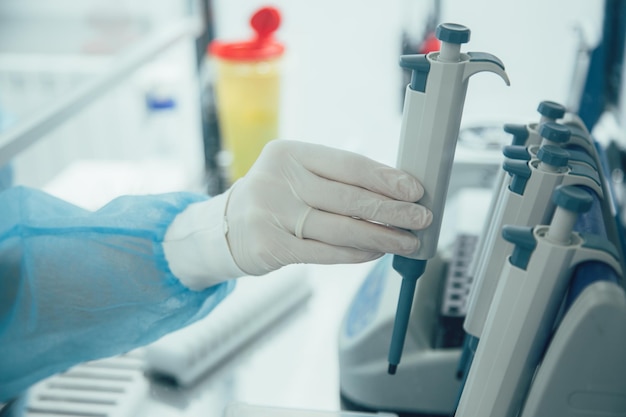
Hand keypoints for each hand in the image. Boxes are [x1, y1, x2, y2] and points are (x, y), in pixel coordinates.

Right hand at [225, 140, 432, 274]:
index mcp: (289, 153)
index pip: (349, 164)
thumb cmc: (274, 197)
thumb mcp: (296, 174)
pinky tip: (377, 252)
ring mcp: (271, 214)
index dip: (386, 178)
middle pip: (349, 198)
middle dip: (393, 210)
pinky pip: (326, 252)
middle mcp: (277, 180)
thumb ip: (336, 180)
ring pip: (342, 228)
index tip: (415, 190)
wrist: (225, 227)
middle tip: (422, 218)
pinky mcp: (270, 246)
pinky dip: (357, 253)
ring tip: (408, 241)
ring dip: (382, 237)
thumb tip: (395, 192)